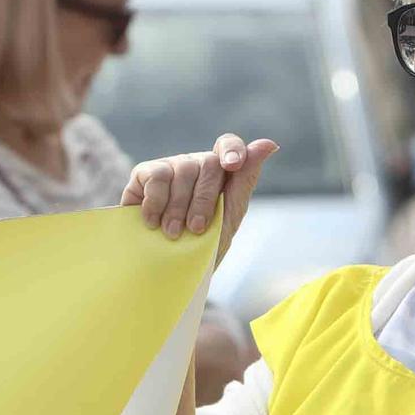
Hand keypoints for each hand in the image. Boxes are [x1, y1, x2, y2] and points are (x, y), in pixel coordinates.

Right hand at [122, 133, 277, 263]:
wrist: (167, 270)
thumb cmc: (204, 244)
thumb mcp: (229, 216)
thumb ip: (246, 180)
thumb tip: (270, 144)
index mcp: (220, 171)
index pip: (228, 144)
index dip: (232, 150)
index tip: (233, 166)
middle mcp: (196, 163)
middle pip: (208, 162)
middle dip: (204, 200)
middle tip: (197, 229)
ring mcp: (171, 166)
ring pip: (182, 170)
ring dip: (179, 206)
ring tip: (174, 233)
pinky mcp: (144, 174)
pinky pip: (157, 176)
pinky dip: (156, 202)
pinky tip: (154, 223)